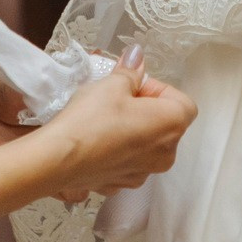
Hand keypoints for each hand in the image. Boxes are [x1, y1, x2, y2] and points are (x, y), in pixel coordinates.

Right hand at [44, 66, 196, 197]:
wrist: (58, 160)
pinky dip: (118, 150)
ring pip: (146, 145)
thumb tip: (138, 56)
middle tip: (118, 98)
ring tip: (104, 120)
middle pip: (165, 125)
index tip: (134, 86)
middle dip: (145, 109)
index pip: (182, 102)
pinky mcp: (123, 185)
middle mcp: (166, 154)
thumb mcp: (112, 85)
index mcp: (171, 125)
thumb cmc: (92, 118)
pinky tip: (95, 141)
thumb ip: (131, 71)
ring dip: (132, 130)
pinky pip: (128, 161)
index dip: (158, 89)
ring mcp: (145, 174)